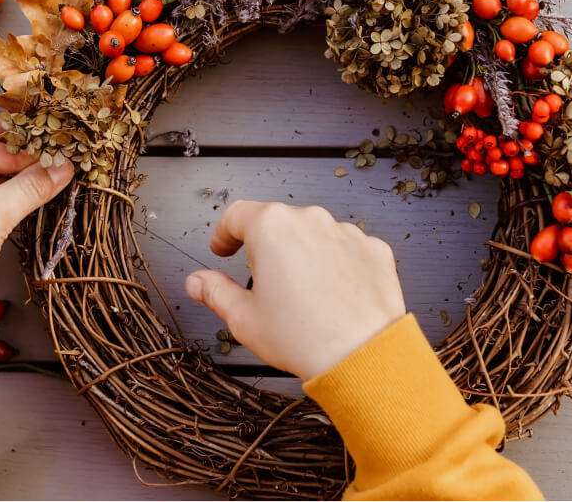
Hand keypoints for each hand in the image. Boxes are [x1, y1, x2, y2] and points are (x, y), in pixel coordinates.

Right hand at [185, 201, 405, 379]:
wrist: (362, 355)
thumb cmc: (303, 337)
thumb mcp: (243, 318)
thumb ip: (215, 292)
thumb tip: (197, 283)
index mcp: (272, 227)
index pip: (237, 215)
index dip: (224, 234)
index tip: (223, 249)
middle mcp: (310, 220)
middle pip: (278, 223)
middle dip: (267, 248)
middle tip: (263, 282)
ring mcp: (346, 232)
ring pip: (314, 235)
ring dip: (303, 255)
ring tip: (302, 295)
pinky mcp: (374, 249)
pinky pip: (346, 250)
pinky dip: (336, 265)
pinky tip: (331, 296)